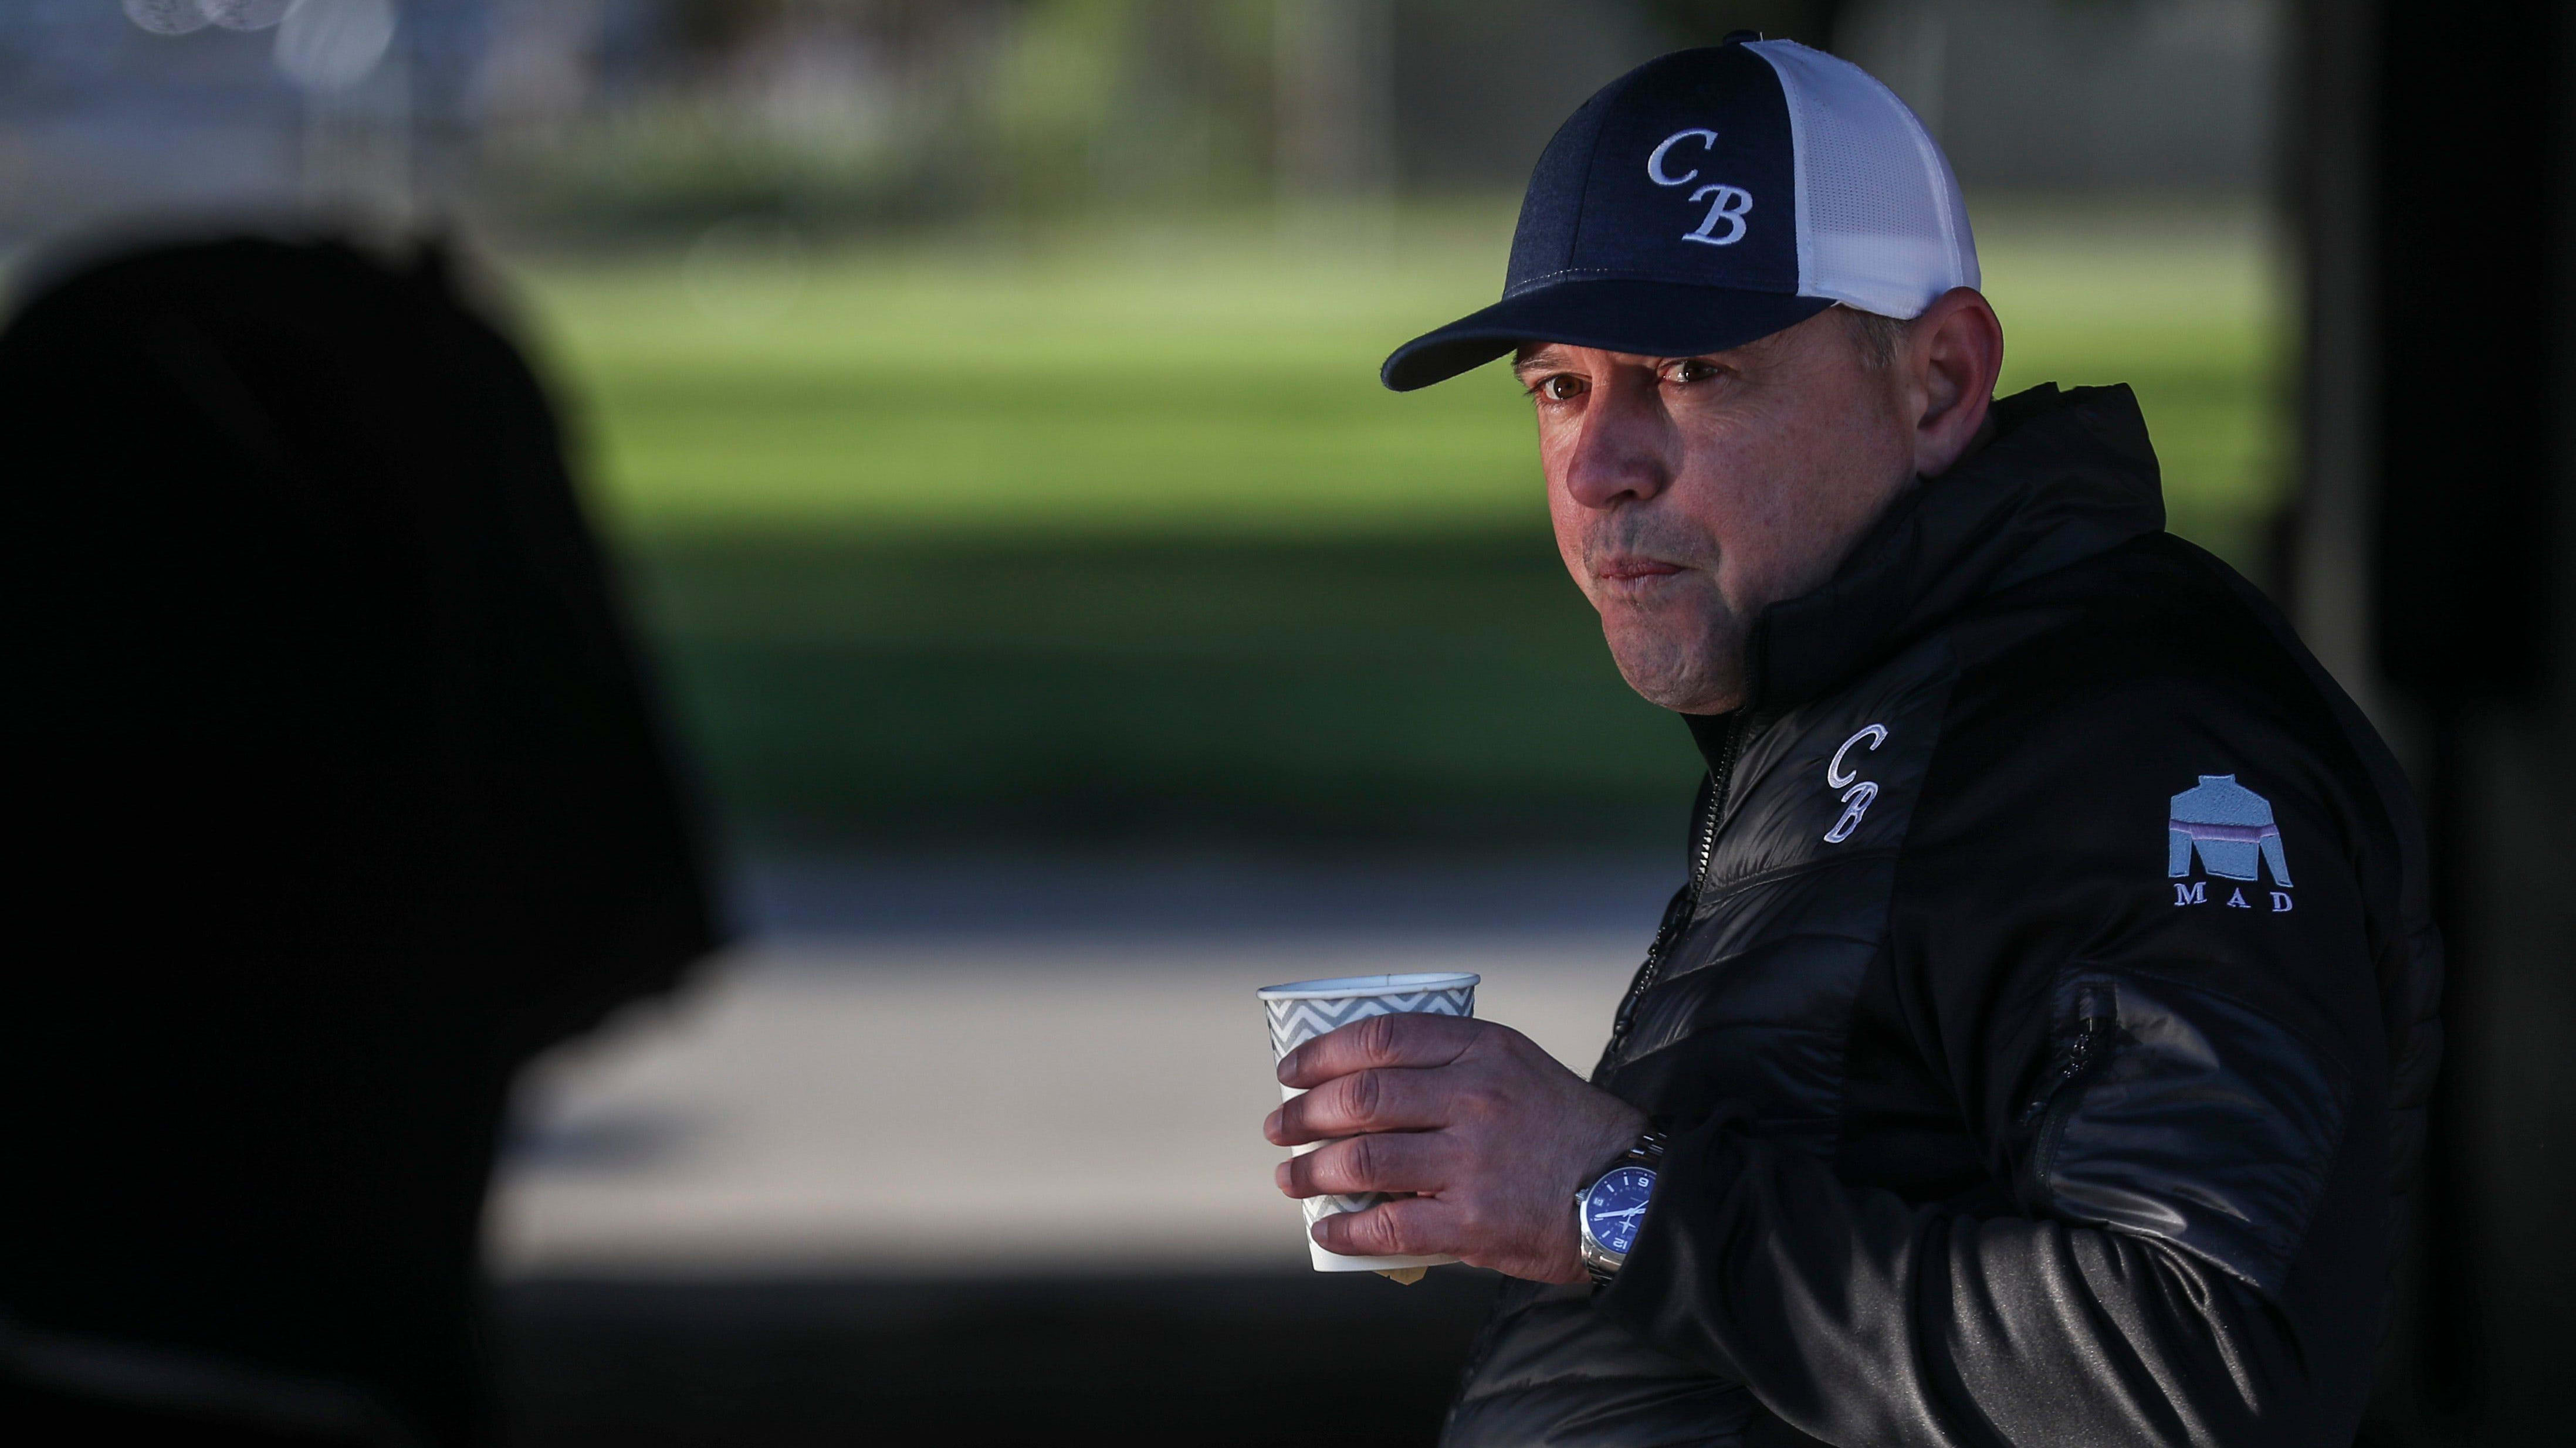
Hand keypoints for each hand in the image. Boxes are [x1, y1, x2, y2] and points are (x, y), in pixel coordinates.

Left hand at [1262, 1012, 1647, 1282]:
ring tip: (1292, 1178)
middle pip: (1362, 1097)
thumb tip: (1366, 1084)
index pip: (1381, 1037)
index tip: (1291, 1070)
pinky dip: (1347, 1227)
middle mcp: (1475, 1097)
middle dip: (1304, 1113)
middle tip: (1281, 1127)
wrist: (1629, 1191)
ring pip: (1364, 1158)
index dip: (1322, 1053)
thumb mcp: (1518, 1066)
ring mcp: (1473, 1160)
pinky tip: (1329, 1228)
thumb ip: (1453, 1065)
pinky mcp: (1474, 1221)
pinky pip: (1389, 1224)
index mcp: (1482, 1050)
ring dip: (1313, 1171)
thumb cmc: (1568, 1129)